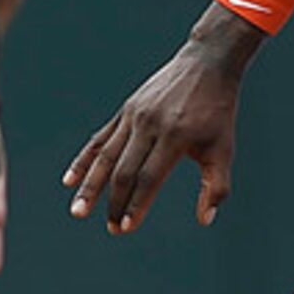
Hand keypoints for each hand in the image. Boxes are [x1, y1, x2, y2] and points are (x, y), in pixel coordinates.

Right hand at [63, 5, 267, 234]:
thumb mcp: (224, 148)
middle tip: (111, 228)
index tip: (126, 227)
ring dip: (90, 186)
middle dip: (115, 202)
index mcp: (175, 137)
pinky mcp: (126, 110)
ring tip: (78, 212)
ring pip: (106, 156)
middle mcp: (150, 125)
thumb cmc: (218, 112)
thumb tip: (205, 220)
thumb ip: (216, 186)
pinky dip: (84, 160)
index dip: (136, 204)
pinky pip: (100, 139)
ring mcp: (134, 116)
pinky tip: (69, 181)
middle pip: (124, 170)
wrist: (207, 64)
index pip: (149, 178)